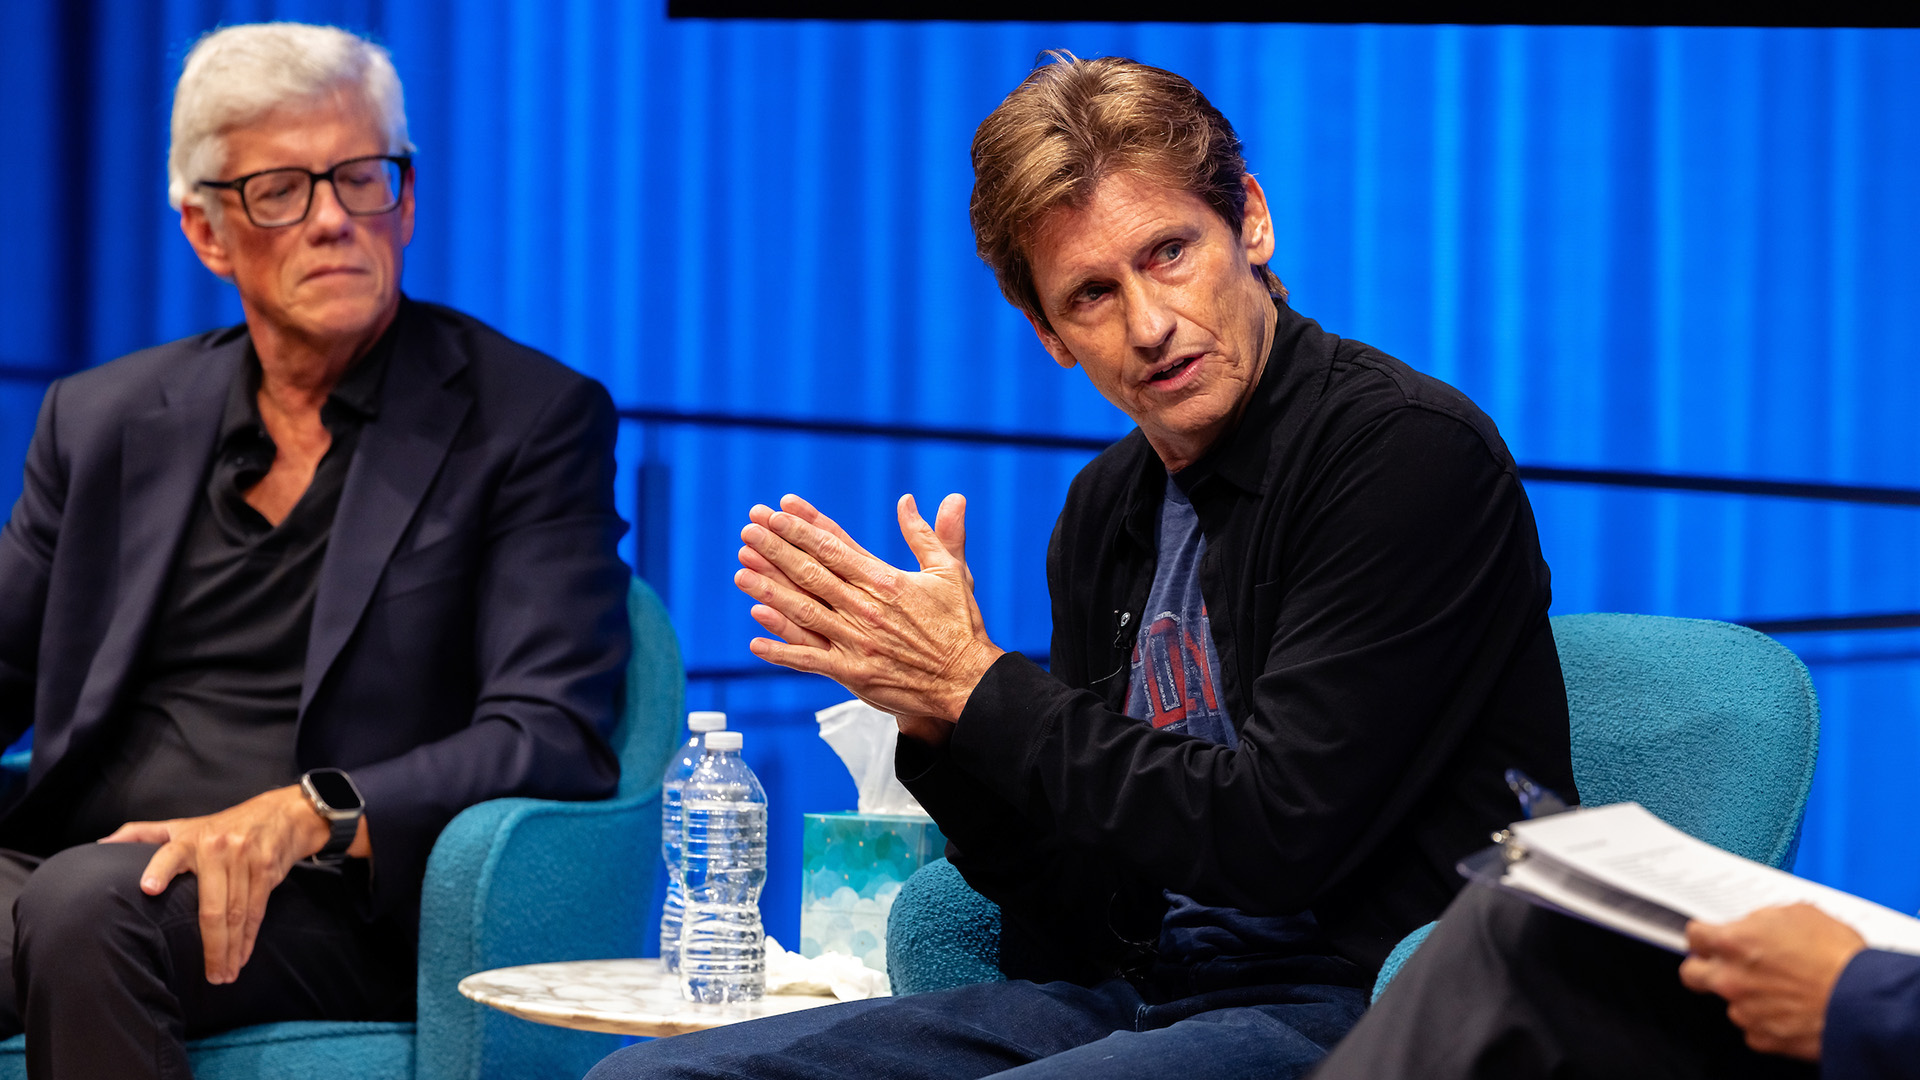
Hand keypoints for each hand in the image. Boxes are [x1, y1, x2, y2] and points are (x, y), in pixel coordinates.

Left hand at [99, 785, 368, 983]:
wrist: (280, 815)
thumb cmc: (220, 826)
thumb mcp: (181, 824)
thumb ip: (142, 834)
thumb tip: (101, 844)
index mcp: (190, 840)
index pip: (170, 854)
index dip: (160, 870)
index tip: (148, 888)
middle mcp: (218, 849)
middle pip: (213, 908)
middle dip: (212, 946)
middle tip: (210, 976)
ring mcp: (245, 860)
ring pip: (237, 914)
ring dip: (232, 949)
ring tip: (224, 975)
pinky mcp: (266, 871)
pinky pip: (256, 911)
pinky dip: (249, 938)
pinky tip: (242, 957)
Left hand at [734, 492, 1001, 724]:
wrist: (968, 681)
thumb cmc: (960, 625)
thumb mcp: (950, 572)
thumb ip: (927, 534)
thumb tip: (908, 500)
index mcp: (885, 581)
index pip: (835, 547)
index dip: (803, 528)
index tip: (777, 512)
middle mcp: (866, 609)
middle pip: (811, 573)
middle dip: (776, 550)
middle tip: (748, 531)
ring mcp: (856, 642)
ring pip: (804, 612)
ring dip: (769, 591)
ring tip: (741, 571)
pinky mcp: (854, 674)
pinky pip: (810, 660)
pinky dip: (781, 649)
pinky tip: (754, 638)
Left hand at [1678, 903, 1866, 1060]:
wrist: (1863, 1000)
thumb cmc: (1837, 956)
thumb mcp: (1799, 914)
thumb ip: (1763, 919)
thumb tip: (1754, 925)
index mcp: (1734, 942)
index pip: (1694, 935)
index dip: (1704, 935)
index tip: (1711, 938)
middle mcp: (1730, 978)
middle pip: (1692, 973)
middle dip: (1704, 967)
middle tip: (1726, 965)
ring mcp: (1744, 1010)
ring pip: (1728, 1002)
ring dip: (1744, 996)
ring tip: (1777, 990)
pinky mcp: (1762, 1037)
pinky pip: (1752, 1028)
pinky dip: (1764, 1021)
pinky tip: (1787, 1011)